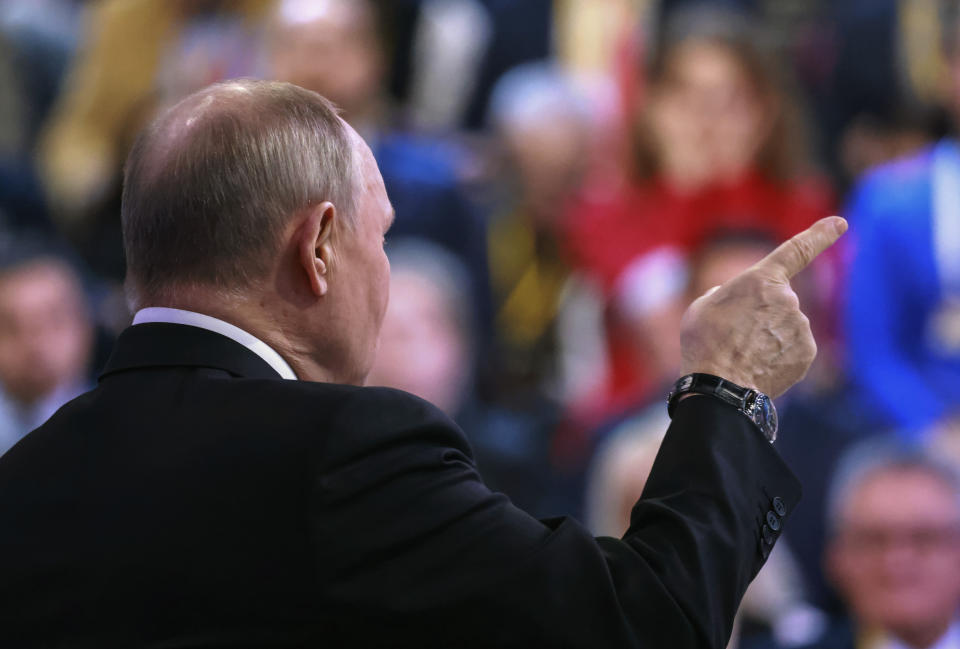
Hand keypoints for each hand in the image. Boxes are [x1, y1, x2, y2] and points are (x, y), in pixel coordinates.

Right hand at [679, 216, 847, 397]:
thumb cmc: (705, 344)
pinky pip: (794, 347)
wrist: (720, 387)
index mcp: (761, 279)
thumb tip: (738, 300)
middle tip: (736, 335)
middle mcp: (788, 298)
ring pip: (787, 325)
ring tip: (743, 353)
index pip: (797, 249)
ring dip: (769, 336)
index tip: (840, 223)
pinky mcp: (807, 351)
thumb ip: (727, 295)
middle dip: (762, 314)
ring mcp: (800, 326)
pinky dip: (779, 354)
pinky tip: (759, 365)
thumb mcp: (702, 307)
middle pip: (779, 301)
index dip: (820, 234)